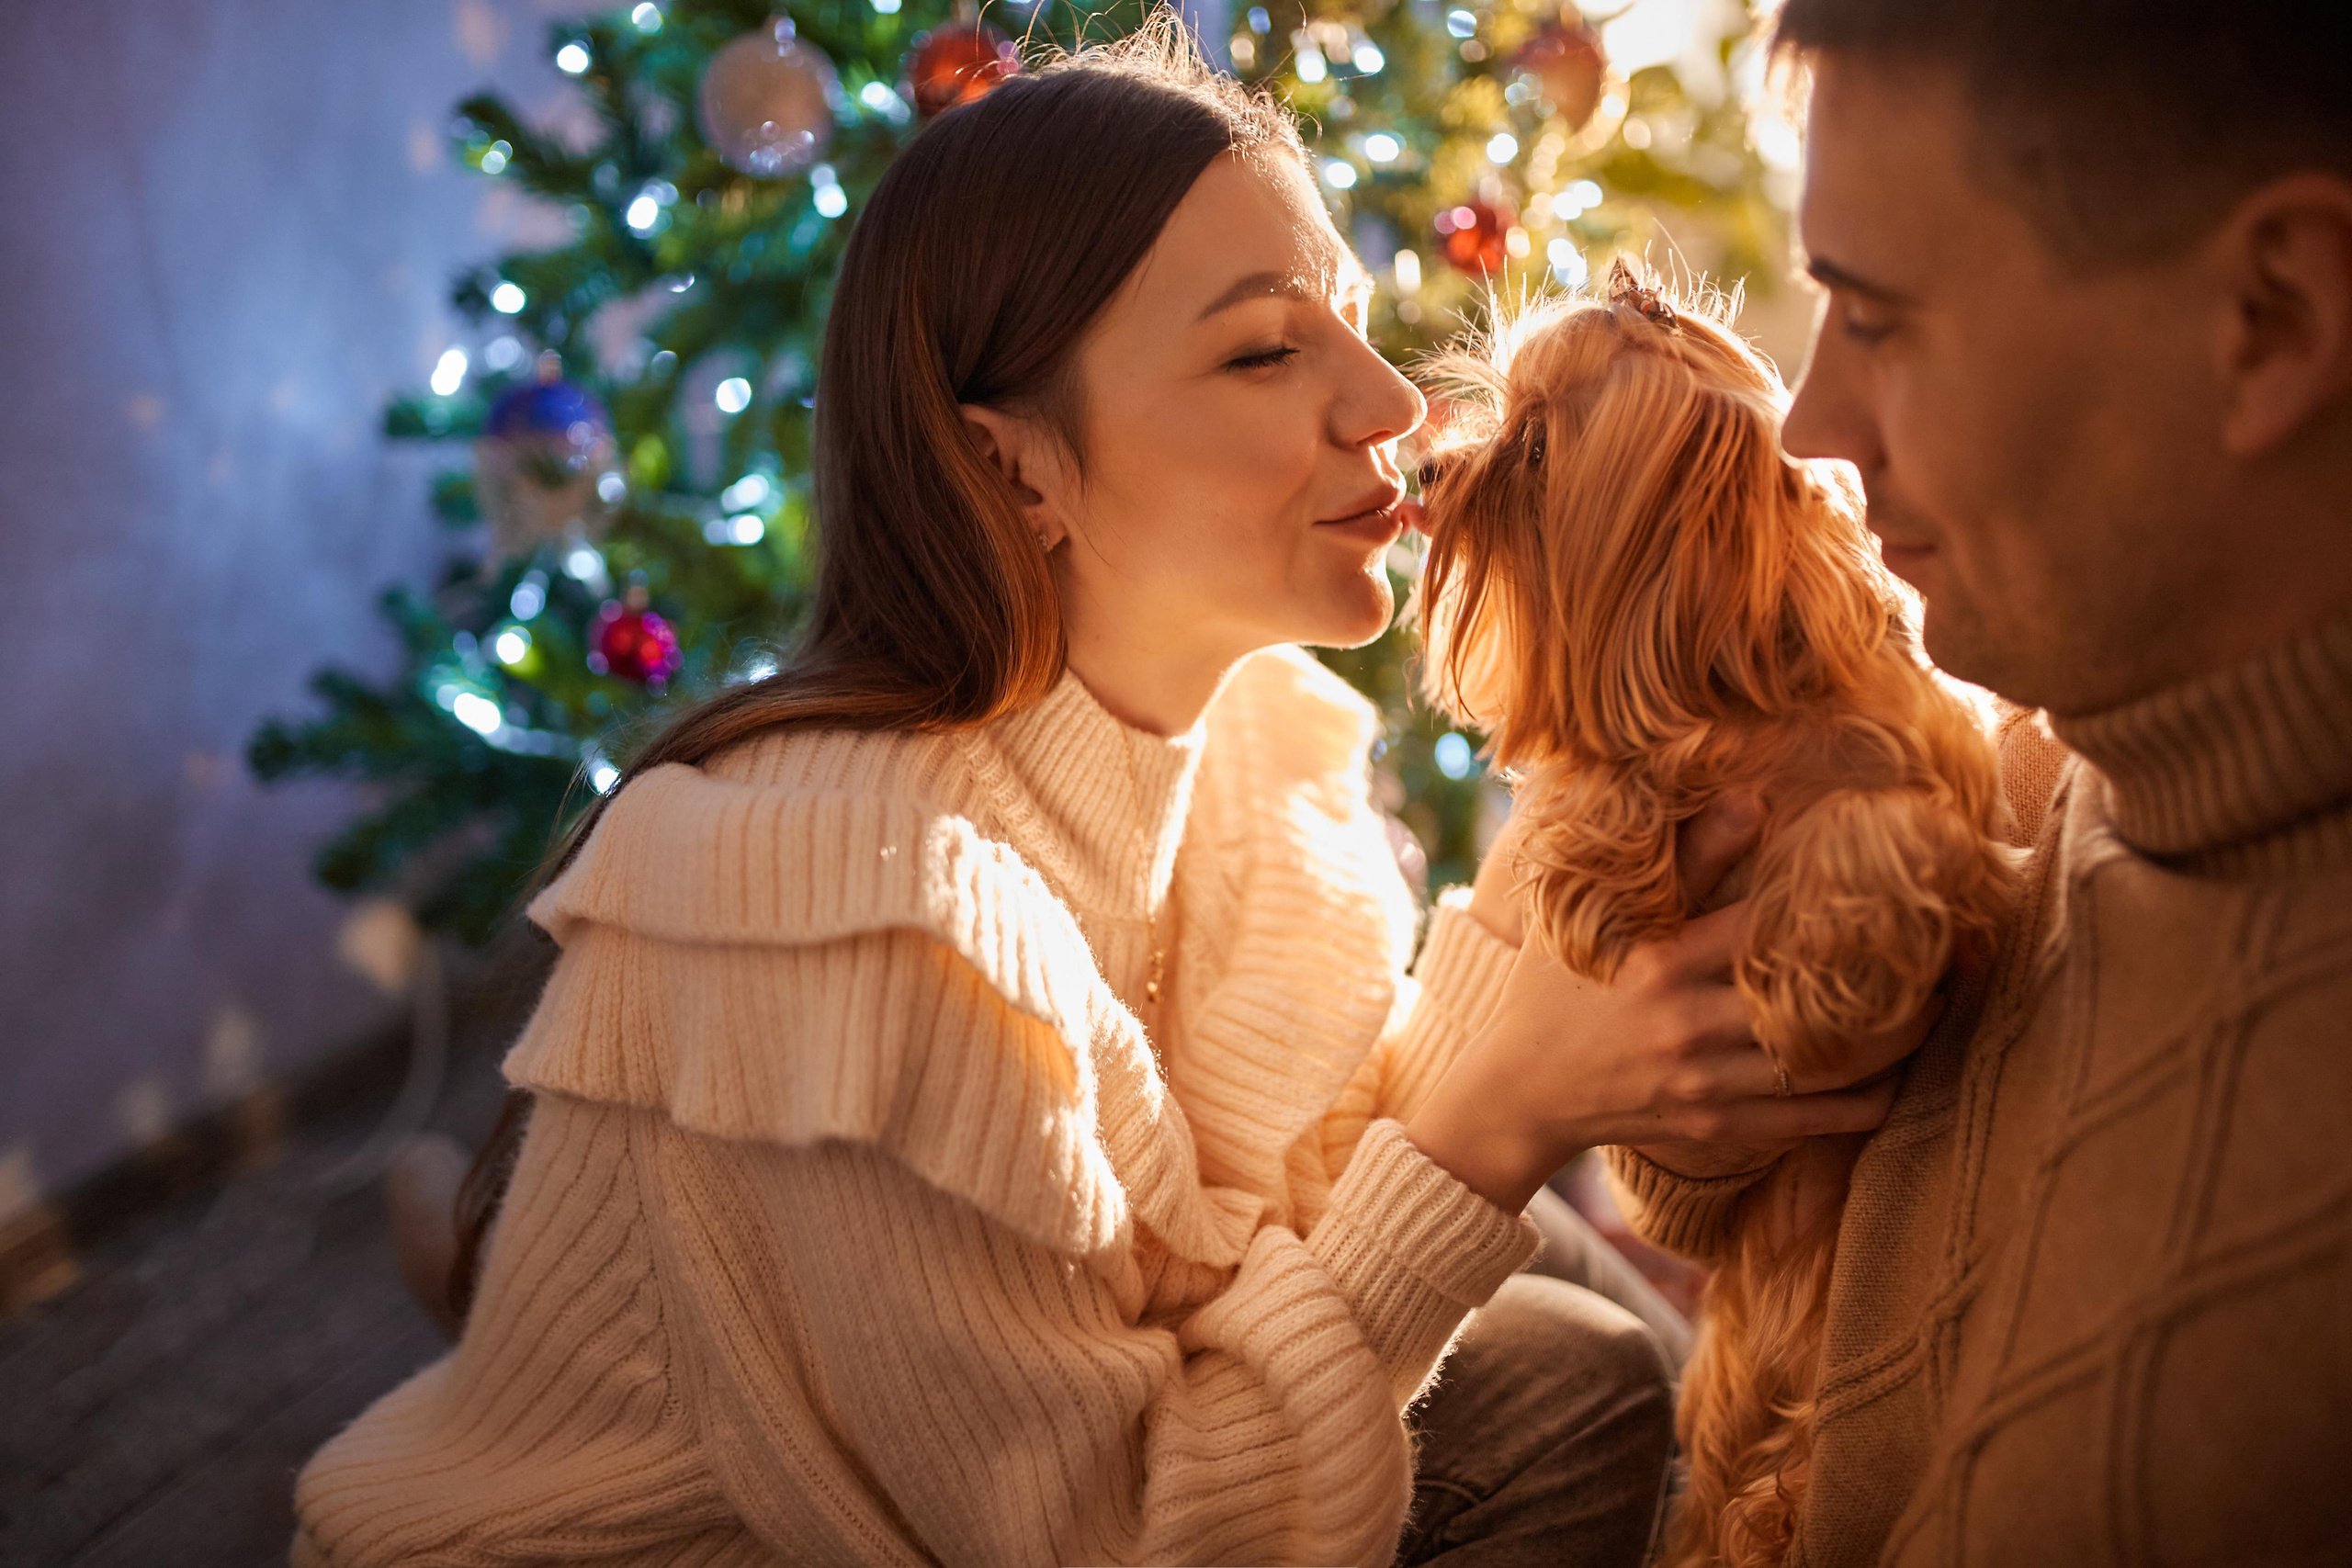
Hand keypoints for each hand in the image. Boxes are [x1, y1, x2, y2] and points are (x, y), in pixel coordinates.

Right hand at [1403, 792, 1901, 1211]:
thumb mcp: (1598, 918)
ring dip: (1891, 1046)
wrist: (1520, 1091)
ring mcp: (1703, 1083)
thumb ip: (1681, 860)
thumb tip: (1751, 796)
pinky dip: (1862, 1103)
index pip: (1762, 926)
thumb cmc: (1557, 989)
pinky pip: (1810, 1122)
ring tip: (1935, 1013)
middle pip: (1811, 1005)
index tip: (1890, 888)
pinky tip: (1896, 1080)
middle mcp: (1685, 1025)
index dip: (1833, 909)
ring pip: (1824, 1069)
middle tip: (1947, 959)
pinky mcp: (1715, 1127)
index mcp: (1660, 963)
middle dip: (1888, 986)